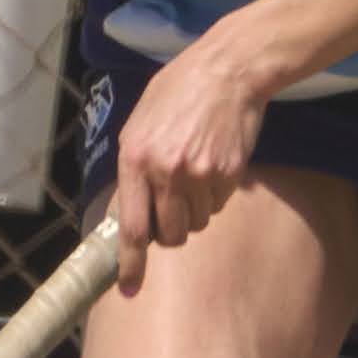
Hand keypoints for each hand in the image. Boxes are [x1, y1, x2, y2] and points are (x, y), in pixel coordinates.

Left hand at [107, 34, 274, 291]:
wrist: (228, 70)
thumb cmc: (178, 93)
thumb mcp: (140, 124)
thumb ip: (133, 168)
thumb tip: (131, 217)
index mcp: (135, 158)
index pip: (132, 227)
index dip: (130, 263)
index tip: (128, 288)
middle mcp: (166, 171)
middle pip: (169, 235)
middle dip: (170, 232)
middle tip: (173, 208)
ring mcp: (200, 174)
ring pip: (196, 223)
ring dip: (194, 210)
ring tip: (195, 172)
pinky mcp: (228, 174)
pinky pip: (219, 205)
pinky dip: (215, 194)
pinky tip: (214, 162)